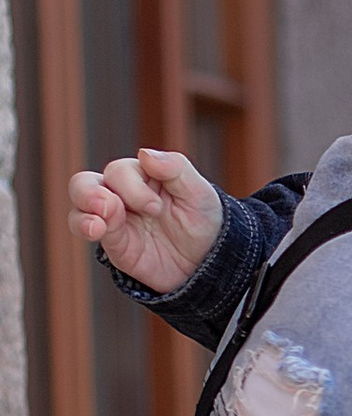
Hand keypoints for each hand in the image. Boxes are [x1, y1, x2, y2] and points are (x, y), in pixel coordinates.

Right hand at [69, 149, 223, 297]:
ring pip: (79, 204)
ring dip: (83, 208)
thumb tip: (144, 153)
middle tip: (111, 207)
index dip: (132, 187)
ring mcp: (113, 217)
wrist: (209, 262)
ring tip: (101, 222)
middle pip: (86, 182)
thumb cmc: (204, 221)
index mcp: (144, 175)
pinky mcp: (112, 241)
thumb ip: (175, 168)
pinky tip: (96, 230)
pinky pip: (84, 228)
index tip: (157, 209)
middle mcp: (123, 193)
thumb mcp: (199, 193)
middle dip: (90, 193)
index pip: (120, 170)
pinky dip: (83, 226)